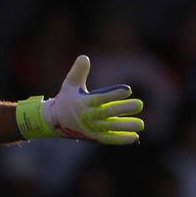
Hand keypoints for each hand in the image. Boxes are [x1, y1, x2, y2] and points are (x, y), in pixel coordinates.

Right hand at [16, 55, 143, 144]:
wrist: (55, 121)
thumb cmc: (65, 99)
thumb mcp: (69, 84)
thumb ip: (78, 71)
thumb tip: (84, 57)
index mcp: (82, 102)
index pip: (100, 98)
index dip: (113, 94)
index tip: (128, 90)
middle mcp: (88, 116)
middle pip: (107, 113)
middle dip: (123, 109)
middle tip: (140, 104)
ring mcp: (91, 128)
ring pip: (110, 127)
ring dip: (125, 127)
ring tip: (140, 124)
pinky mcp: (94, 136)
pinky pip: (108, 138)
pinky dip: (120, 139)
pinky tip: (134, 137)